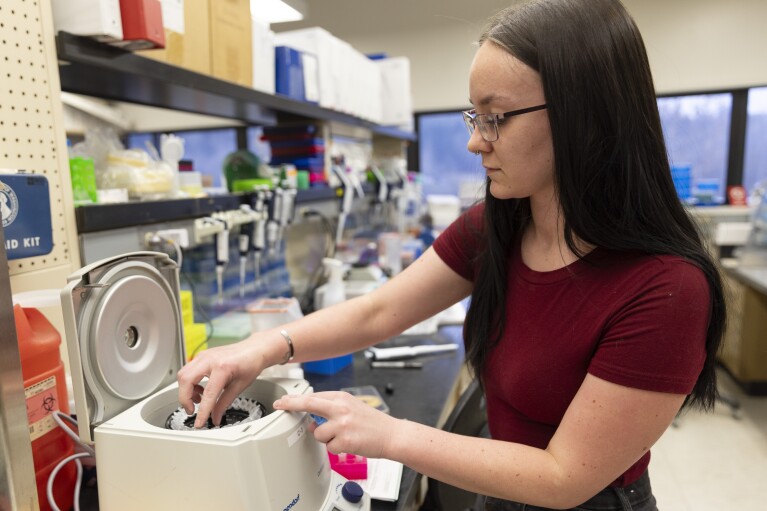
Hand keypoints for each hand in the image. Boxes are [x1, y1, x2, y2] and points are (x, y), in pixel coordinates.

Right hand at [177, 339, 267, 427]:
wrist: (254, 349)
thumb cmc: (250, 363)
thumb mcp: (239, 386)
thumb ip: (224, 403)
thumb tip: (215, 418)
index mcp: (222, 367)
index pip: (208, 394)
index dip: (202, 412)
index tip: (199, 423)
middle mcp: (210, 359)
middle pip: (185, 380)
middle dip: (185, 399)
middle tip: (192, 411)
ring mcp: (204, 356)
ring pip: (183, 374)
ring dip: (186, 390)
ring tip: (199, 400)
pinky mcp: (202, 356)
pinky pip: (188, 370)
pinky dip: (189, 383)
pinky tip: (201, 390)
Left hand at [273, 391, 398, 458]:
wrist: (391, 435)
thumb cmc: (372, 423)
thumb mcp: (352, 407)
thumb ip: (332, 410)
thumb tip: (312, 421)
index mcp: (342, 398)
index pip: (314, 396)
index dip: (296, 399)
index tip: (284, 400)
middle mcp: (341, 408)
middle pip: (309, 404)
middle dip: (291, 404)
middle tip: (280, 405)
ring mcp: (342, 424)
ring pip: (318, 433)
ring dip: (326, 438)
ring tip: (343, 436)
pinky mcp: (345, 440)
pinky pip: (329, 447)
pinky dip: (336, 448)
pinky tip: (349, 443)